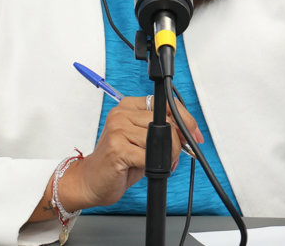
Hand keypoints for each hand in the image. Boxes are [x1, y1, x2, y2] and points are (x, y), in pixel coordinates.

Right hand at [64, 96, 202, 208]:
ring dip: (166, 156)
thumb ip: (161, 132)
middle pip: (165, 122)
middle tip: (176, 156)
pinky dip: (153, 166)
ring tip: (156, 164)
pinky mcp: (117, 148)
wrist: (90, 181)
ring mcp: (117, 129)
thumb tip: (188, 132)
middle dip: (177, 142)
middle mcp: (121, 114)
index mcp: (128, 106)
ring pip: (159, 140)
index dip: (184, 118)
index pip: (164, 103)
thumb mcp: (142, 142)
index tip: (194, 133)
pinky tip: (145, 168)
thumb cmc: (118, 163)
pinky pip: (148, 156)